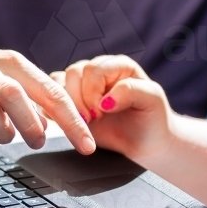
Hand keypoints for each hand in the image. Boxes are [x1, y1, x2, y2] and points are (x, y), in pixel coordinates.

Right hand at [0, 0, 95, 153]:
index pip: (50, 92)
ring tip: (5, 136)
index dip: (72, 121)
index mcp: (12, 63)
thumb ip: (31, 97)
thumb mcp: (6, 73)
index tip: (87, 145)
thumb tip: (52, 124)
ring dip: (3, 131)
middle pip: (17, 96)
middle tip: (39, 141)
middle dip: (33, 124)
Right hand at [52, 55, 171, 162]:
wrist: (145, 141)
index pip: (94, 69)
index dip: (93, 92)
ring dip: (67, 105)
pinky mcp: (72, 102)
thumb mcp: (152, 100)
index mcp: (118, 65)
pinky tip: (68, 122)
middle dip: (79, 100)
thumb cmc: (153, 117)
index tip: (102, 112)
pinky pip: (53, 97)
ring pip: (60, 82)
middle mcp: (99, 71)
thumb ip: (131, 91)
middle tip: (92, 119)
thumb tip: (106, 100)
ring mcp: (84, 86)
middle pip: (74, 73)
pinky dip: (55, 109)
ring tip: (84, 122)